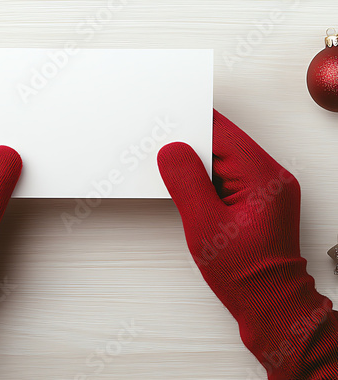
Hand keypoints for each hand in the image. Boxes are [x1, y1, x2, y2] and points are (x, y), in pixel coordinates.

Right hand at [158, 109, 337, 379]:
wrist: (270, 305)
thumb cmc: (244, 274)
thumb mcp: (205, 227)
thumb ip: (187, 183)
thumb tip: (172, 150)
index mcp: (262, 177)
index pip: (221, 134)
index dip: (190, 127)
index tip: (163, 127)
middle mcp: (270, 176)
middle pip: (223, 142)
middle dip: (191, 146)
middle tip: (162, 154)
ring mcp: (266, 186)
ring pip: (223, 157)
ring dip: (197, 163)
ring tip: (174, 177)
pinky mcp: (258, 197)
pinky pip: (227, 173)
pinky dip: (206, 176)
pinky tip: (191, 191)